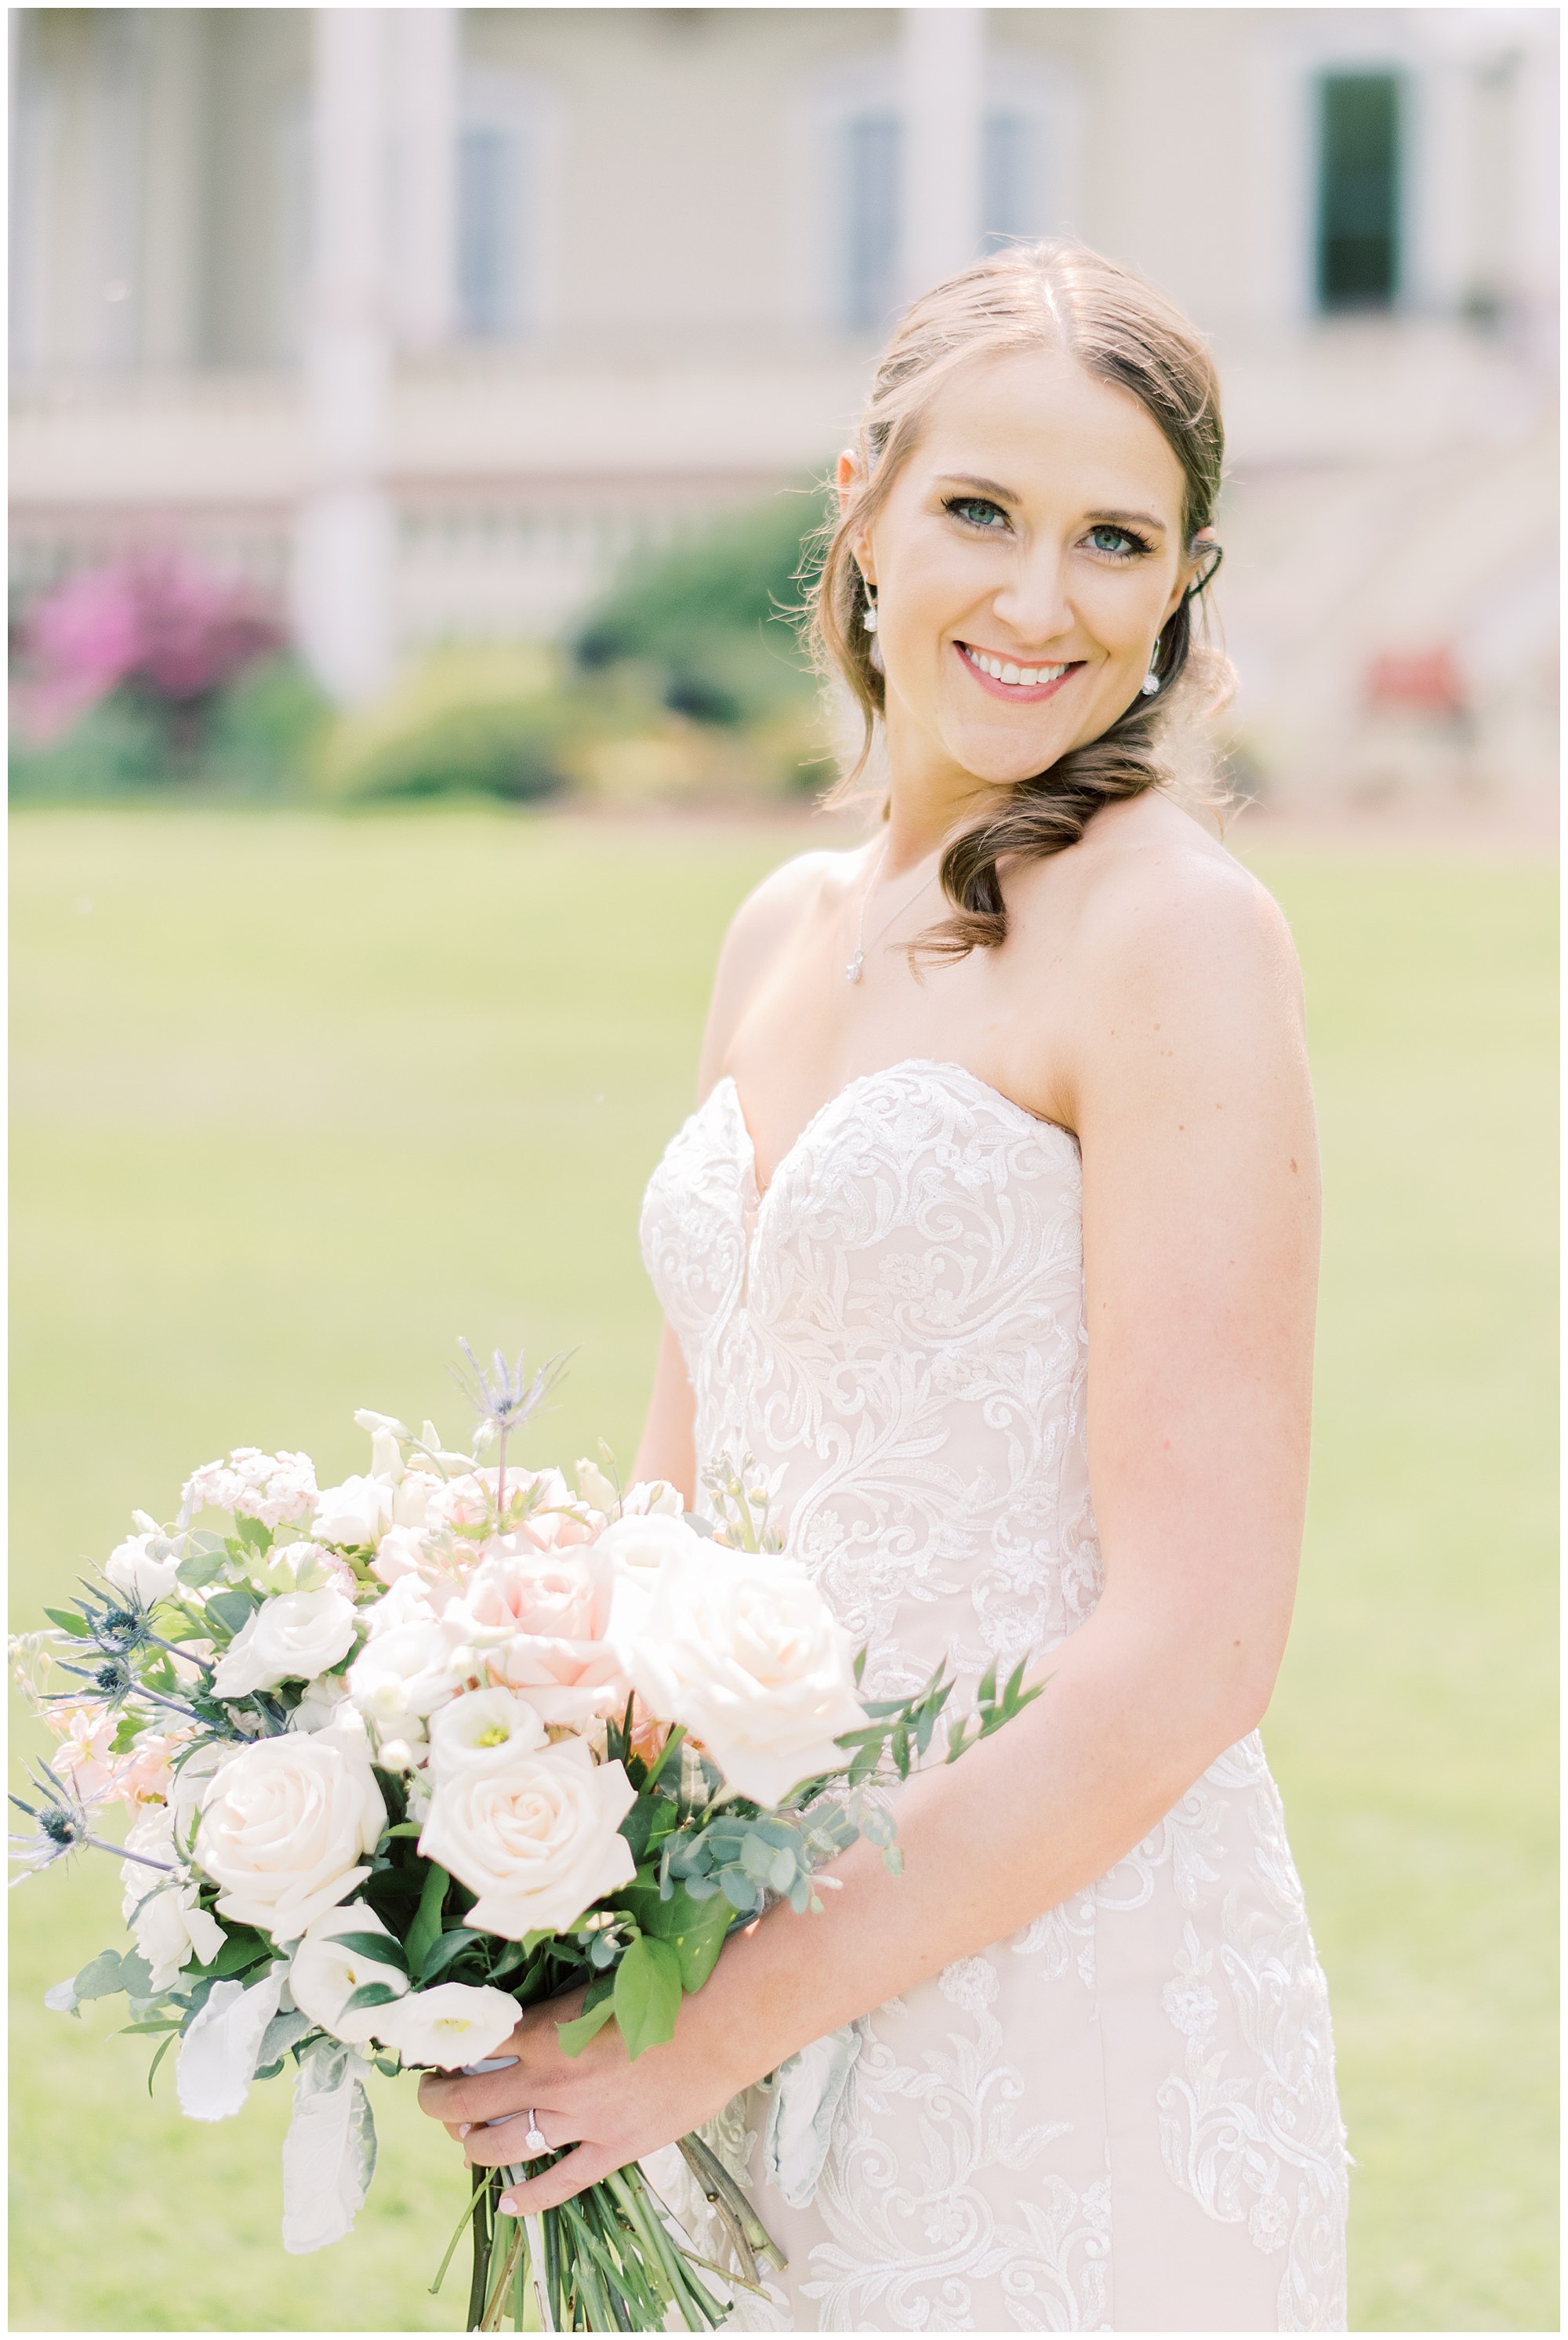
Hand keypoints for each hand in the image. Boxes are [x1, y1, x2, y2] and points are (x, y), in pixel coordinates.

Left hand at [417, 1978, 746, 2215]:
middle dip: (439, 2104)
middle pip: (470, 2103)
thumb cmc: (662, 1989)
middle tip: (433, 2099)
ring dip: (472, 2147)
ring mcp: (579, 2121)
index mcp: (542, 2032)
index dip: (446, 2053)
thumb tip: (520, 2016)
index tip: (439, 2053)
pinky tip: (507, 2201)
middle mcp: (549, 2080)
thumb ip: (554, 2006)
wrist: (718, 2024)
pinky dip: (528, 2197)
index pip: (471, 2048)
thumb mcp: (595, 1986)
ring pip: (503, 2146)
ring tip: (462, 2142)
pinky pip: (559, 2184)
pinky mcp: (611, 2150)